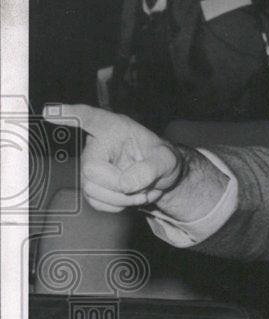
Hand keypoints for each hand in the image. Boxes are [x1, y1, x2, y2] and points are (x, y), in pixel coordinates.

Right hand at [44, 104, 185, 212]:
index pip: (88, 118)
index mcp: (114, 128)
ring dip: (124, 198)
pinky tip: (131, 196)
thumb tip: (126, 184)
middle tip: (146, 186)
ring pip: (92, 190)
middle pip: (92, 170)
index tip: (51, 113)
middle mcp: (96, 145)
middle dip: (122, 186)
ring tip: (143, 191)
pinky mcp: (91, 186)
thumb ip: (151, 169)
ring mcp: (90, 166)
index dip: (68, 115)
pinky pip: (97, 203)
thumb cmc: (161, 160)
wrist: (160, 177)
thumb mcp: (167, 160)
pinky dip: (119, 206)